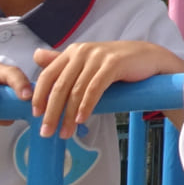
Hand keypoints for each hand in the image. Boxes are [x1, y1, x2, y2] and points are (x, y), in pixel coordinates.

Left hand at [30, 40, 183, 137]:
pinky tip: (81, 119)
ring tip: (65, 133)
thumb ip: (62, 62)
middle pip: (59, 85)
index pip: (48, 74)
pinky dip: (86, 106)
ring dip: (68, 115)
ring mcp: (98, 56)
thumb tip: (36, 56)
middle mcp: (82, 51)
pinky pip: (94, 88)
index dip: (39, 95)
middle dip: (51, 112)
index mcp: (73, 51)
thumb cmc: (116, 64)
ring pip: (76, 90)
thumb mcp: (87, 62)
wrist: (148, 58)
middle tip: (47, 132)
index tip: (35, 115)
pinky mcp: (113, 64)